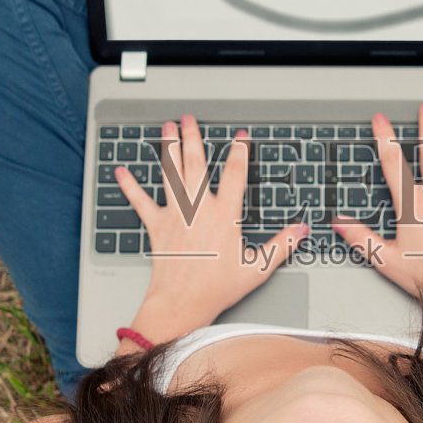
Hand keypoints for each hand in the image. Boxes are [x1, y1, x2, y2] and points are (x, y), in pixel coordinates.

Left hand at [114, 115, 306, 336]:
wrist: (182, 303)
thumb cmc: (216, 288)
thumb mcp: (257, 268)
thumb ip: (281, 245)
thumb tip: (301, 229)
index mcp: (224, 215)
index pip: (236, 174)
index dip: (240, 152)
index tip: (241, 137)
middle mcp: (198, 208)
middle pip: (196, 163)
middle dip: (193, 137)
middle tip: (189, 119)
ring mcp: (175, 215)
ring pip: (170, 173)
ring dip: (168, 148)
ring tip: (167, 128)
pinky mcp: (156, 226)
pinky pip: (140, 201)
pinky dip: (130, 186)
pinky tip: (121, 171)